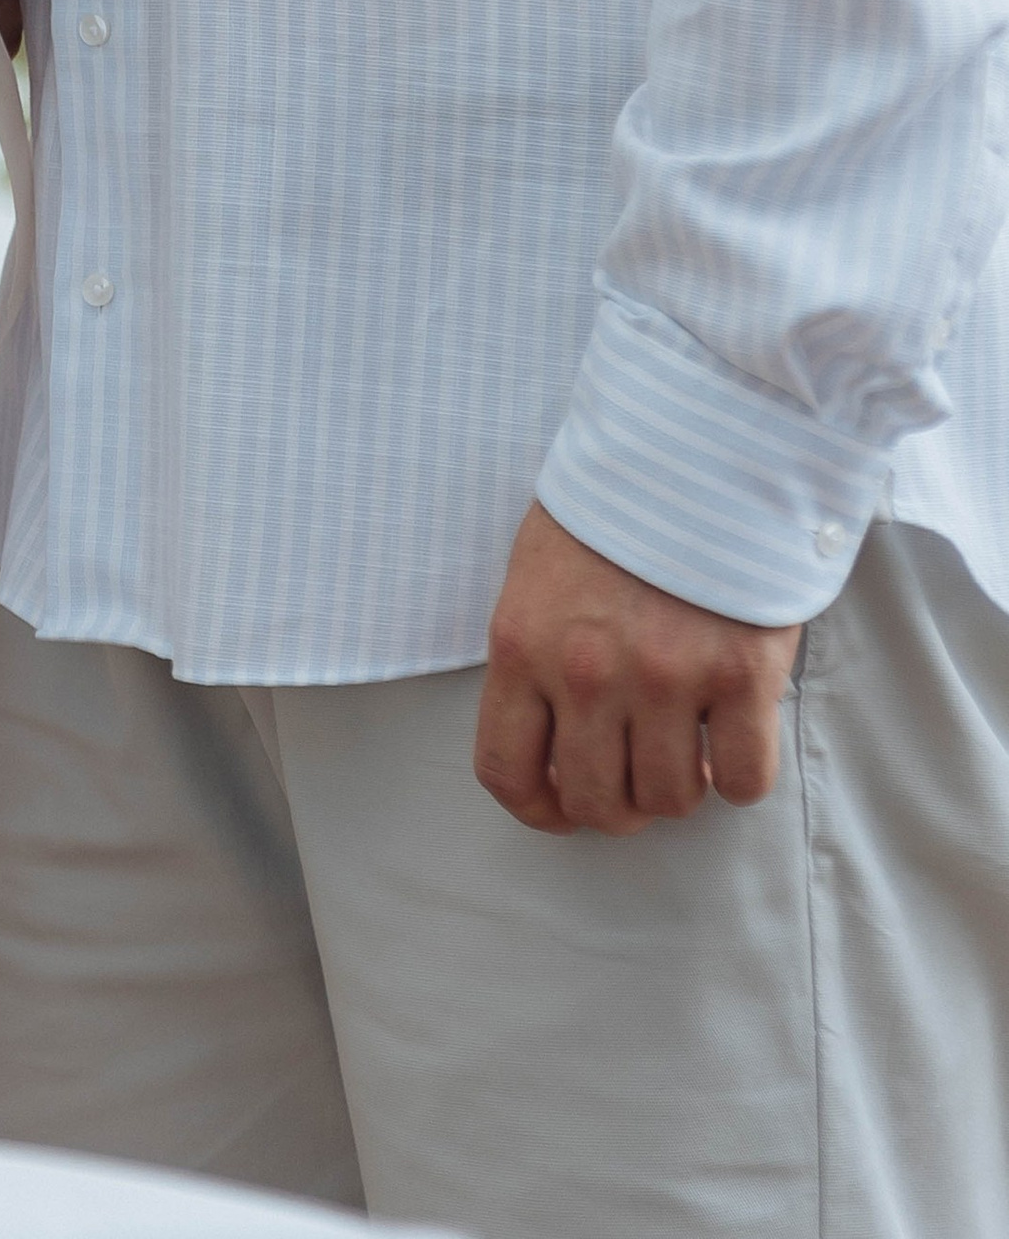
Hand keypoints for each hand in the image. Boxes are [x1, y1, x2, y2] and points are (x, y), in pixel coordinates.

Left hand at [473, 502, 802, 836]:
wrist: (696, 443)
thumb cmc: (613, 507)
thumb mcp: (539, 573)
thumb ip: (537, 656)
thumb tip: (553, 743)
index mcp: (522, 644)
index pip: (507, 771)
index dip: (539, 809)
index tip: (564, 806)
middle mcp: (586, 673)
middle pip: (598, 802)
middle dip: (620, 806)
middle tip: (638, 775)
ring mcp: (666, 677)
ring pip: (672, 799)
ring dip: (682, 786)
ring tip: (688, 742)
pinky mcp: (741, 674)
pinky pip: (745, 779)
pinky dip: (742, 775)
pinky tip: (735, 735)